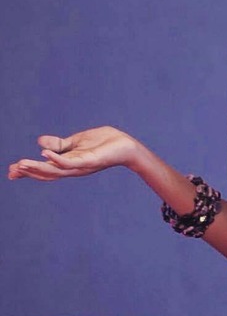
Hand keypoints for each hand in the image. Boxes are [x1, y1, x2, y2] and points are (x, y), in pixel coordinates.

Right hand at [8, 126, 139, 181]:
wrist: (126, 145)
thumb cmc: (104, 143)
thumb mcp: (77, 142)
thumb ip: (59, 144)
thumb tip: (38, 143)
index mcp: (69, 163)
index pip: (46, 170)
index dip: (29, 171)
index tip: (11, 171)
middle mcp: (73, 168)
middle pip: (48, 173)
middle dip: (29, 172)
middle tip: (12, 171)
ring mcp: (81, 165)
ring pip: (56, 170)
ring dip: (38, 167)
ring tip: (21, 164)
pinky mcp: (90, 160)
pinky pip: (71, 161)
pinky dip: (57, 158)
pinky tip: (44, 154)